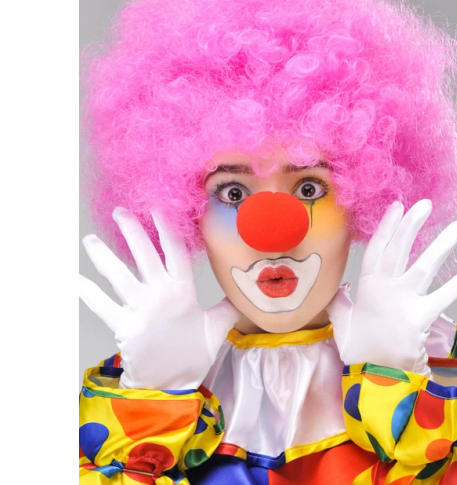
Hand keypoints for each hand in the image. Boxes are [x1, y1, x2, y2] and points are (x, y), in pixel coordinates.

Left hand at [79, 208, 239, 389]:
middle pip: (145, 255)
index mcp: (184, 292)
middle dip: (132, 230)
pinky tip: (73, 277)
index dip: (166, 228)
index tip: (156, 209)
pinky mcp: (123, 326)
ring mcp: (140, 310)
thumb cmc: (192, 355)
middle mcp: (162, 295)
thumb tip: (244, 294)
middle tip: (120, 212)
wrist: (171, 386)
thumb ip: (228, 306)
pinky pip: (100, 304)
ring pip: (119, 275)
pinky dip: (86, 290)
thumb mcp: (217, 328)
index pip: (176, 251)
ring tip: (89, 239)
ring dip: (102, 255)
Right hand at [327, 200, 456, 375]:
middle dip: (411, 225)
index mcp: (366, 286)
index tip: (397, 206)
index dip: (387, 226)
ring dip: (441, 244)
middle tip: (425, 204)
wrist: (373, 375)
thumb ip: (339, 301)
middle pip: (399, 249)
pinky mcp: (421, 316)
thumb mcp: (341, 321)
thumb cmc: (358, 347)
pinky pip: (442, 297)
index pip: (376, 249)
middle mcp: (385, 288)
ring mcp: (404, 301)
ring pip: (424, 266)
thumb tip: (338, 288)